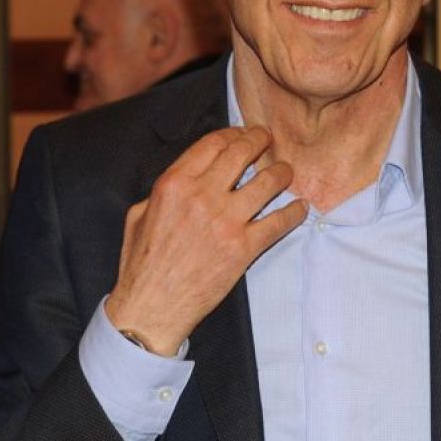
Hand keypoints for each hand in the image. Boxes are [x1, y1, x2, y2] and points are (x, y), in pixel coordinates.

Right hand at [106, 126, 306, 354]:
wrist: (151, 308)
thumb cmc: (141, 264)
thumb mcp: (139, 214)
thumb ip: (164, 190)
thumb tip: (188, 175)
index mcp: (174, 184)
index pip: (213, 143)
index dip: (233, 133)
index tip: (243, 134)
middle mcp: (201, 197)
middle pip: (242, 152)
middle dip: (260, 140)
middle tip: (268, 140)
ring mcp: (225, 222)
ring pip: (267, 182)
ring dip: (281, 173)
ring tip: (285, 172)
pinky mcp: (243, 248)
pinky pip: (279, 222)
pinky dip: (295, 212)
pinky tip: (301, 208)